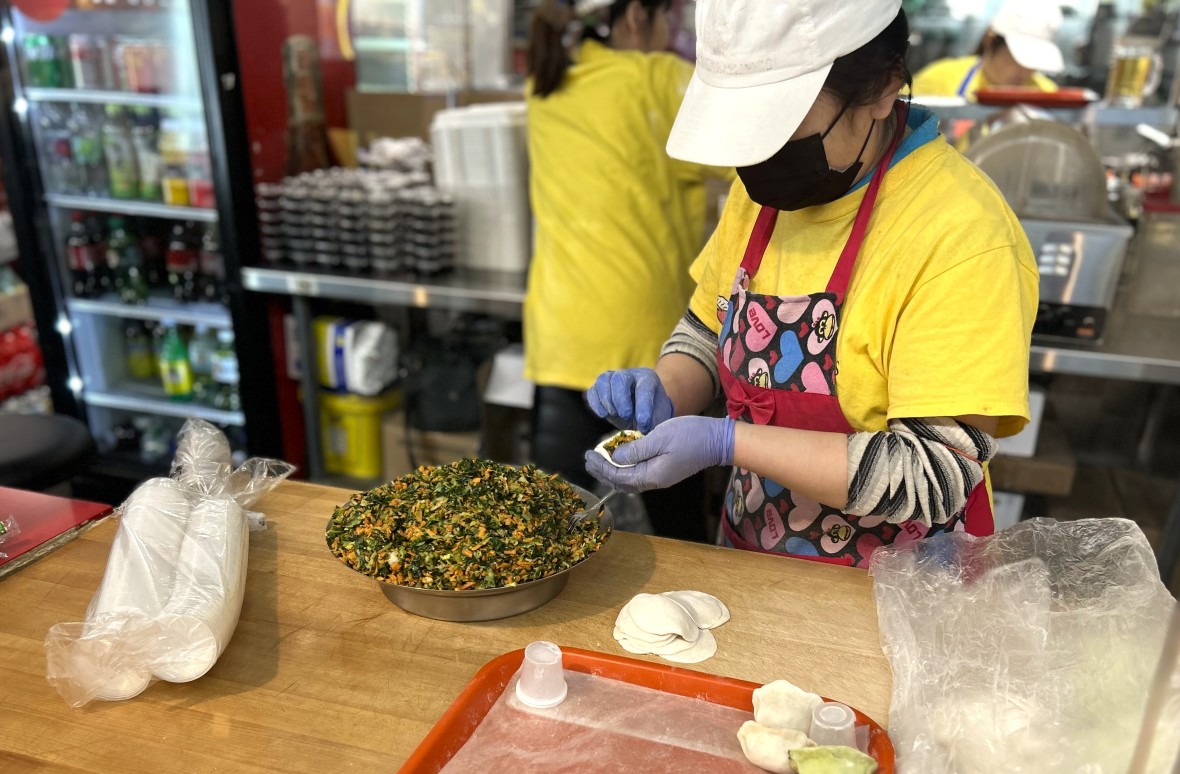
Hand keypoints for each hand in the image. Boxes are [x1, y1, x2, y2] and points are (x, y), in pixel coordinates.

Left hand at [584, 416, 734, 492]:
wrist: (717, 440)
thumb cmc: (690, 435)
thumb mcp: (659, 438)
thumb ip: (636, 449)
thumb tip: (615, 457)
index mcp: (652, 475)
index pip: (618, 476)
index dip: (602, 467)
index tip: (589, 454)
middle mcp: (655, 481)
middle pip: (622, 482)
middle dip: (603, 471)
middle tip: (589, 458)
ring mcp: (661, 477)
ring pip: (630, 480)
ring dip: (613, 470)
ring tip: (600, 459)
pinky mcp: (665, 471)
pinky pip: (639, 474)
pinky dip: (626, 468)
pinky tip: (621, 458)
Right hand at [585, 368, 673, 433]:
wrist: (642, 415)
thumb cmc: (653, 416)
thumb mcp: (659, 419)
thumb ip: (653, 424)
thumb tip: (641, 432)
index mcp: (648, 379)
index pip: (644, 386)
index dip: (643, 406)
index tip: (643, 425)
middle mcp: (630, 375)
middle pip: (620, 378)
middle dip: (621, 399)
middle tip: (626, 416)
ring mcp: (612, 379)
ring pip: (604, 380)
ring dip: (607, 400)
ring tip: (613, 415)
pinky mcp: (599, 389)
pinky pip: (592, 391)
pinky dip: (595, 403)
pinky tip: (603, 415)